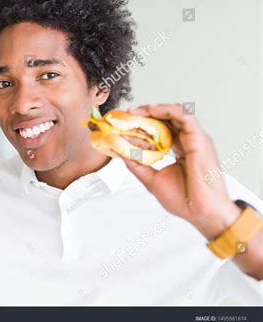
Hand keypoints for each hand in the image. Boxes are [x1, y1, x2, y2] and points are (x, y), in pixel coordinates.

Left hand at [118, 104, 240, 239]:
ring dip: (154, 109)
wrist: (201, 212)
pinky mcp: (199, 139)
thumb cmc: (183, 200)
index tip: (125, 124)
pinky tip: (151, 111)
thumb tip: (121, 154)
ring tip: (135, 111)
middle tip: (126, 115)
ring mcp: (195, 139)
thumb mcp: (152, 180)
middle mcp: (188, 142)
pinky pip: (184, 116)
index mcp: (180, 150)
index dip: (144, 124)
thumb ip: (138, 165)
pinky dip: (166, 110)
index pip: (162, 130)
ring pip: (175, 113)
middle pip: (167, 119)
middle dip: (145, 114)